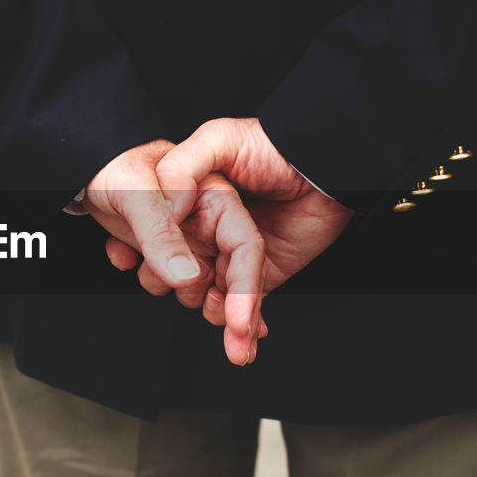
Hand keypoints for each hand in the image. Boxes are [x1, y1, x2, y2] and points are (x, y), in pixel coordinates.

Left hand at [83, 141, 267, 363]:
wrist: (83, 166)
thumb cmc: (113, 165)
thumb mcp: (135, 193)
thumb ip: (162, 232)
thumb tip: (187, 277)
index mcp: (215, 199)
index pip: (244, 249)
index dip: (246, 289)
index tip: (241, 326)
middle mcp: (208, 223)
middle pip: (232, 276)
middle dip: (229, 311)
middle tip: (226, 341)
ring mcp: (188, 240)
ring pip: (204, 284)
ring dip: (184, 296)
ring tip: (148, 275)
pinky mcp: (166, 252)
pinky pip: (175, 282)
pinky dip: (163, 288)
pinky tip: (136, 272)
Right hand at [106, 119, 353, 360]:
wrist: (328, 168)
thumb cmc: (275, 145)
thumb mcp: (220, 138)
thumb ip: (182, 166)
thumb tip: (164, 210)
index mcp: (191, 203)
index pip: (161, 238)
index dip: (152, 255)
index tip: (148, 267)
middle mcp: (206, 232)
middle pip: (178, 272)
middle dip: (180, 288)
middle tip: (194, 284)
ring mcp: (232, 257)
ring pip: (207, 297)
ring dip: (213, 313)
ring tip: (224, 313)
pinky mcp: (261, 277)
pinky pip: (243, 308)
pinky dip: (239, 329)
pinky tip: (240, 338)